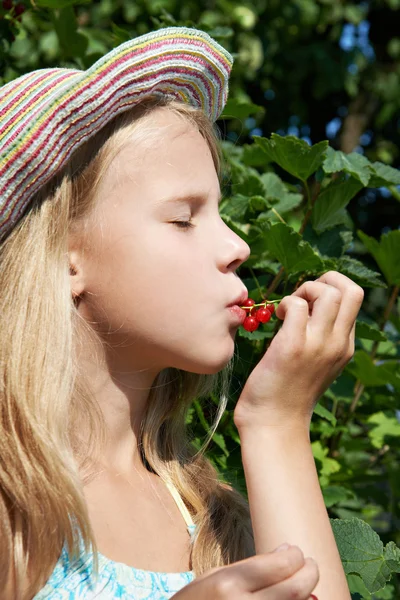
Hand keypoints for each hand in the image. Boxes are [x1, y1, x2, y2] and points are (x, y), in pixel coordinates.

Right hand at [172, 545, 318, 598]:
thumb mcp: (214, 577)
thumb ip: (252, 566)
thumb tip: (289, 551)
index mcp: (229, 585)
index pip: (279, 565)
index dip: (295, 557)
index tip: (298, 553)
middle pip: (295, 589)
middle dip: (309, 574)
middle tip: (310, 566)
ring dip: (306, 594)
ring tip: (302, 584)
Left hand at [234, 271, 363, 429]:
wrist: (273, 423)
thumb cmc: (287, 392)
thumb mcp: (316, 364)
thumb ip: (320, 339)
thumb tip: (308, 307)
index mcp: (345, 346)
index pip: (354, 299)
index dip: (331, 289)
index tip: (309, 301)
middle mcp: (337, 344)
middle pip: (351, 290)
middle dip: (324, 280)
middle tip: (302, 298)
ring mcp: (317, 345)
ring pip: (328, 292)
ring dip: (304, 290)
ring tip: (287, 309)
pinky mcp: (292, 346)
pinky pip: (296, 305)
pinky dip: (284, 304)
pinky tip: (275, 319)